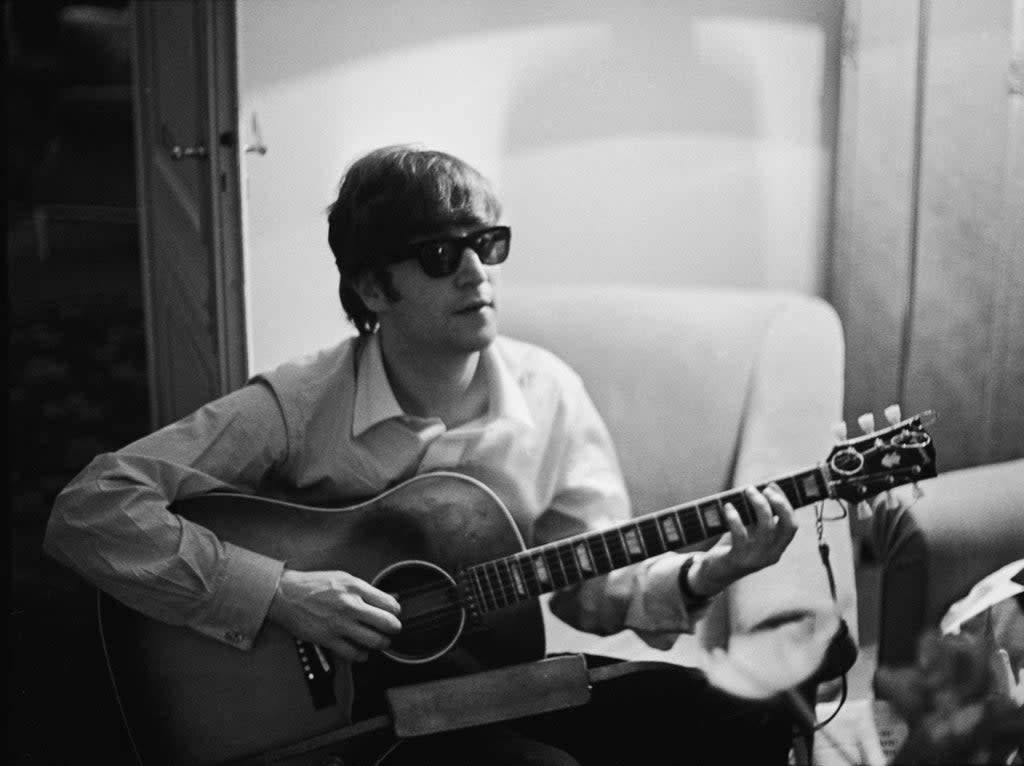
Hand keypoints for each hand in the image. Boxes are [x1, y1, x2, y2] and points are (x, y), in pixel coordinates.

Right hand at [267, 568, 401, 661]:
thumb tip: (389, 600)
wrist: (286, 594)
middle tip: (391, 630)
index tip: (392, 614)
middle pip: (388, 624)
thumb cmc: (315, 585)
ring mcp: (340, 624)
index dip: (396, 612)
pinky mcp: (328, 639)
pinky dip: (362, 655)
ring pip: (375, 642)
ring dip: (381, 644)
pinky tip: (361, 650)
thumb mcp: (344, 578)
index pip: (390, 604)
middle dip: (394, 629)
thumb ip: (366, 590)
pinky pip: (354, 654)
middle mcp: (350, 605)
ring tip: (378, 641)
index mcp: (356, 587)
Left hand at [687, 484, 796, 596]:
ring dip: (758, 504)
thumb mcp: (750, 532)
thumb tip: (760, 490)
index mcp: (778, 547)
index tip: (773, 486)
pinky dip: (735, 517)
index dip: (786, 503)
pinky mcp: (739, 559)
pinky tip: (728, 507)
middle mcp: (772, 554)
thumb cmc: (733, 546)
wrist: (715, 572)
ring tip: (747, 490)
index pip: (792, 525)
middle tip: (764, 488)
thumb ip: (757, 518)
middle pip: (786, 526)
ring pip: (766, 527)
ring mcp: (757, 558)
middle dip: (779, 503)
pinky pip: (740, 534)